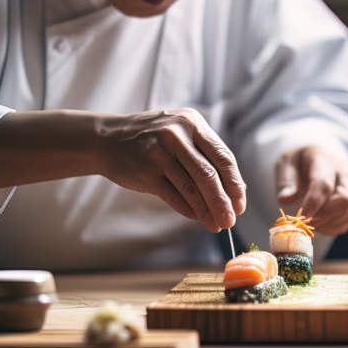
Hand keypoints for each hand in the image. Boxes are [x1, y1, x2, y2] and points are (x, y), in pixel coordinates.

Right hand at [96, 108, 245, 231]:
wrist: (107, 139)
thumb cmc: (152, 140)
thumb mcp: (180, 135)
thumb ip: (205, 156)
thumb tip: (235, 190)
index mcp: (193, 123)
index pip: (222, 157)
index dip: (235, 184)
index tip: (240, 204)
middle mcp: (177, 134)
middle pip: (209, 175)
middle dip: (223, 202)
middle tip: (230, 220)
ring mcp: (160, 152)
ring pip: (192, 188)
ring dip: (207, 211)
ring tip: (216, 225)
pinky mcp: (145, 171)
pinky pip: (173, 196)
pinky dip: (188, 210)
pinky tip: (197, 218)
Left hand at [275, 145, 347, 235]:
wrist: (314, 158)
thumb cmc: (298, 161)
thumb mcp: (286, 162)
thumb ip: (286, 180)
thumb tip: (285, 199)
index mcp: (324, 161)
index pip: (324, 184)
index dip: (313, 203)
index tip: (301, 218)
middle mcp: (342, 175)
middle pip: (345, 200)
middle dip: (322, 216)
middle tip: (302, 221)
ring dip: (326, 224)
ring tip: (307, 221)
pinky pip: (345, 222)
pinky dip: (329, 229)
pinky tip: (316, 223)